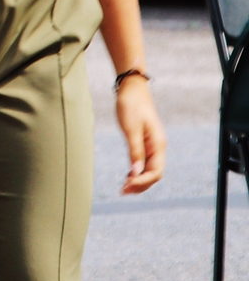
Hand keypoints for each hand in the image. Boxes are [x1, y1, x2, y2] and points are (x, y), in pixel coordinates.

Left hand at [115, 77, 164, 193]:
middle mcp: (158, 147)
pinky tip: (128, 175)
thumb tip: (135, 172)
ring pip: (149, 169)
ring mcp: (152, 145)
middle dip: (141, 184)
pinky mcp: (145, 142)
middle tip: (123, 191)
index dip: (142, 182)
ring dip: (139, 179)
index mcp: (158, 145)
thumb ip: (135, 151)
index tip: (126, 186)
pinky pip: (144, 162)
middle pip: (154, 173)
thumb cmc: (131, 106)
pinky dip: (137, 171)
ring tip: (125, 187)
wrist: (132, 89)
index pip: (155, 172)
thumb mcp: (131, 129)